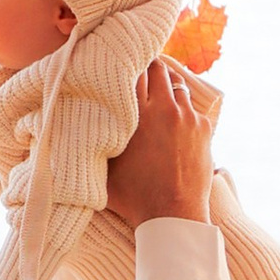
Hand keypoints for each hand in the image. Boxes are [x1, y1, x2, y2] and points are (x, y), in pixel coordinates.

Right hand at [104, 58, 215, 225]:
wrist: (173, 214)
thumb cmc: (134, 196)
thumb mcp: (105, 167)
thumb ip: (96, 141)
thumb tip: (75, 129)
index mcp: (136, 115)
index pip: (132, 72)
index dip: (126, 66)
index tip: (120, 65)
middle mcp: (164, 109)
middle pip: (158, 69)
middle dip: (149, 68)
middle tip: (140, 70)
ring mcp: (187, 117)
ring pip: (178, 85)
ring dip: (167, 87)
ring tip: (159, 95)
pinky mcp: (204, 128)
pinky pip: (192, 107)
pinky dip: (183, 109)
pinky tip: (175, 120)